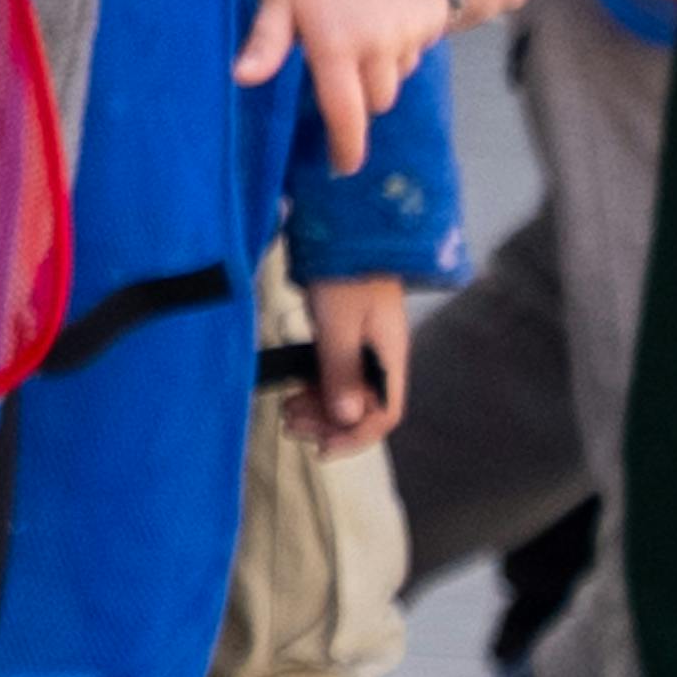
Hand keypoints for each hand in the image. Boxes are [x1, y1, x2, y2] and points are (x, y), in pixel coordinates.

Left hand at [235, 0, 454, 175]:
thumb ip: (266, 43)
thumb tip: (242, 79)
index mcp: (336, 46)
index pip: (345, 114)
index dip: (347, 147)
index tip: (345, 168)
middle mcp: (379, 44)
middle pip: (376, 99)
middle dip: (359, 90)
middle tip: (341, 55)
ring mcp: (412, 29)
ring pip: (399, 74)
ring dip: (382, 64)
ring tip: (361, 22)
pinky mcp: (437, 12)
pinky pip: (421, 45)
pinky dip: (404, 38)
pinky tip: (385, 8)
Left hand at [288, 273, 424, 452]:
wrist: (348, 228)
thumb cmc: (345, 270)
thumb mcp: (340, 323)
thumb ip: (342, 371)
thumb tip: (347, 418)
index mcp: (390, 356)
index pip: (385, 414)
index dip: (355, 437)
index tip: (320, 448)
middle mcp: (382, 355)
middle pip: (365, 408)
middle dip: (329, 424)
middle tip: (290, 424)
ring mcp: (365, 345)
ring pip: (348, 392)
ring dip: (319, 407)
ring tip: (287, 410)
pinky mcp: (347, 334)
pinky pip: (336, 373)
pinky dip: (316, 386)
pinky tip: (295, 388)